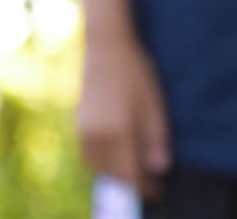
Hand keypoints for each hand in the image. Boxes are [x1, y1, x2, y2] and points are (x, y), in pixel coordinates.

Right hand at [77, 25, 170, 197]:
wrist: (105, 46)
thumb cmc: (135, 73)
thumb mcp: (154, 106)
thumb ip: (156, 140)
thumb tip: (159, 169)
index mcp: (118, 132)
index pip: (131, 175)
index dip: (145, 187)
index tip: (159, 190)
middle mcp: (97, 136)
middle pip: (113, 175)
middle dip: (132, 183)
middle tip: (150, 183)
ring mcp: (84, 130)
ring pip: (98, 167)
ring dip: (115, 174)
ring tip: (134, 170)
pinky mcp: (78, 123)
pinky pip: (88, 155)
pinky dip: (102, 163)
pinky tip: (116, 155)